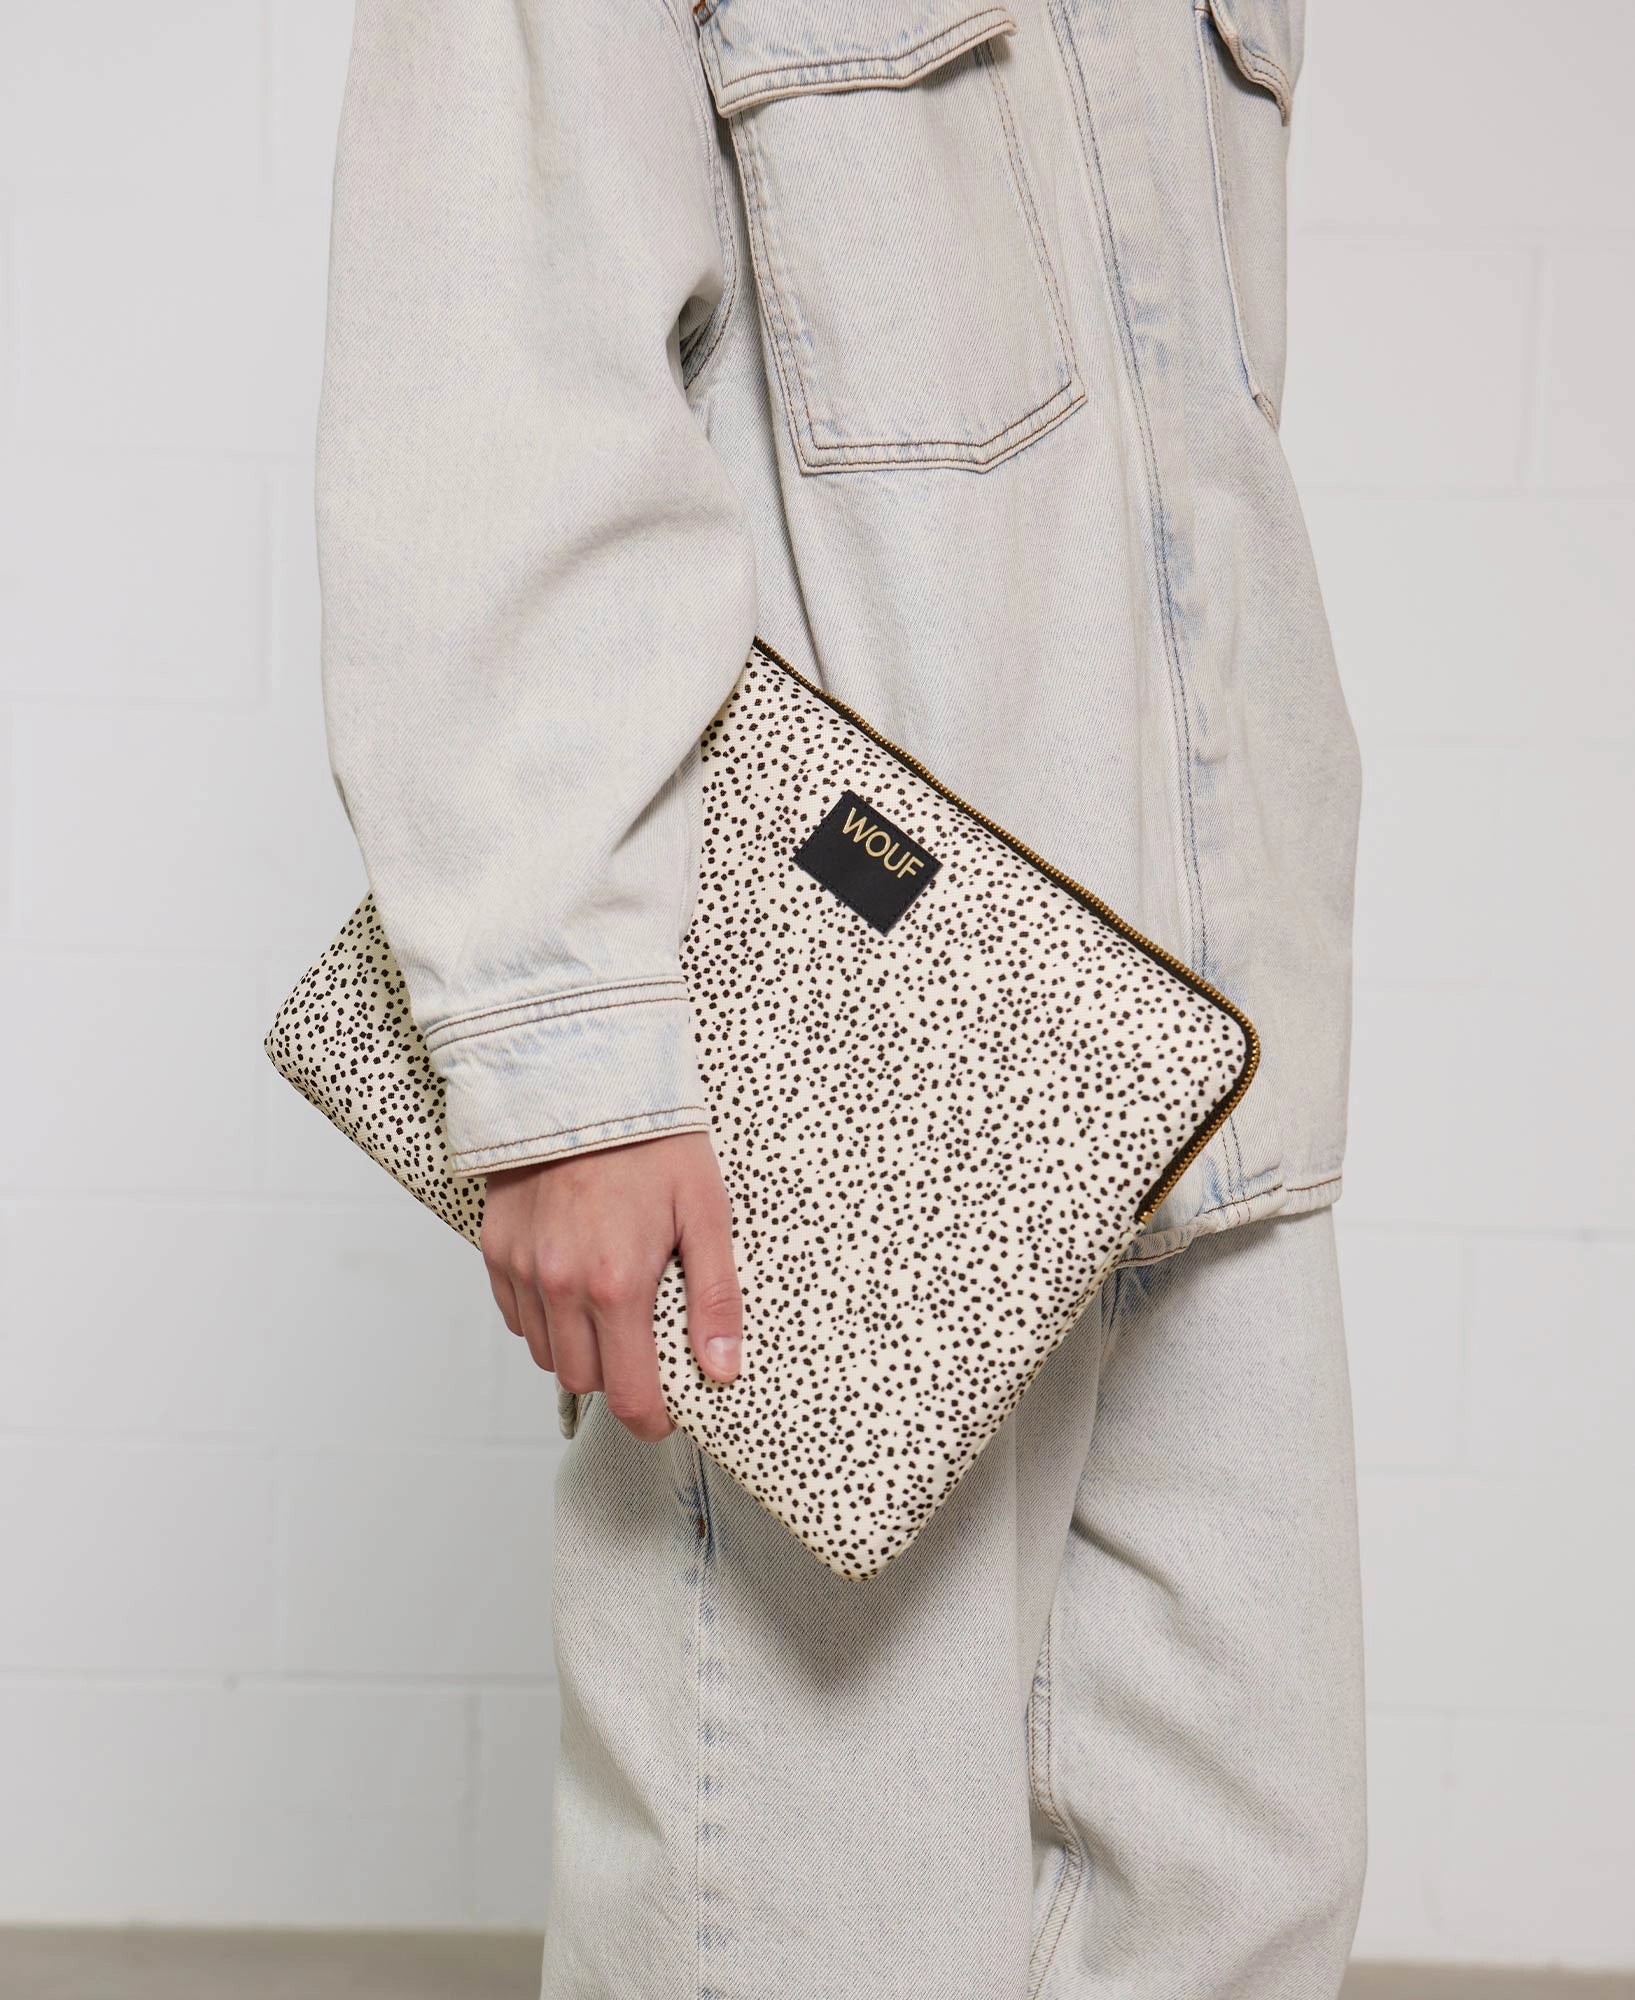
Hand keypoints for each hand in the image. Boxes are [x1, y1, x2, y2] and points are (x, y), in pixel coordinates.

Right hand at [480, 1130, 742, 1440]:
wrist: (580, 1074)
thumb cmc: (653, 1140)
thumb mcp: (705, 1212)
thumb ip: (716, 1298)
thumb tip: (722, 1370)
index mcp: (616, 1285)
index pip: (626, 1394)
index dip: (649, 1420)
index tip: (665, 1416)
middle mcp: (559, 1286)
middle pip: (583, 1379)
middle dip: (617, 1377)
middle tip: (645, 1346)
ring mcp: (521, 1269)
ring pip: (545, 1352)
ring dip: (579, 1347)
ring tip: (611, 1308)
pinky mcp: (494, 1249)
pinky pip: (517, 1315)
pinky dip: (545, 1317)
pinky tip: (574, 1284)